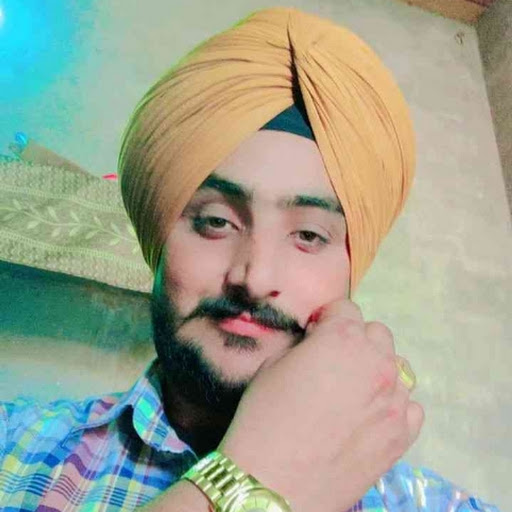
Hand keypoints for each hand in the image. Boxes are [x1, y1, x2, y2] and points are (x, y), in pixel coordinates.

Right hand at [219, 299, 423, 511]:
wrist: (273, 482)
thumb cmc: (264, 417)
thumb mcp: (274, 365)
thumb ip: (306, 346)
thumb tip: (319, 343)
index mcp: (342, 338)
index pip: (345, 308)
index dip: (327, 319)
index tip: (316, 335)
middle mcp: (377, 362)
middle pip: (377, 333)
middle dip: (355, 339)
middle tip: (334, 363)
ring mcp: (395, 400)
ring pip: (397, 367)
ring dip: (376, 369)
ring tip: (354, 391)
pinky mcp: (403, 436)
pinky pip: (410, 406)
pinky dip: (393, 404)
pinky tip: (370, 417)